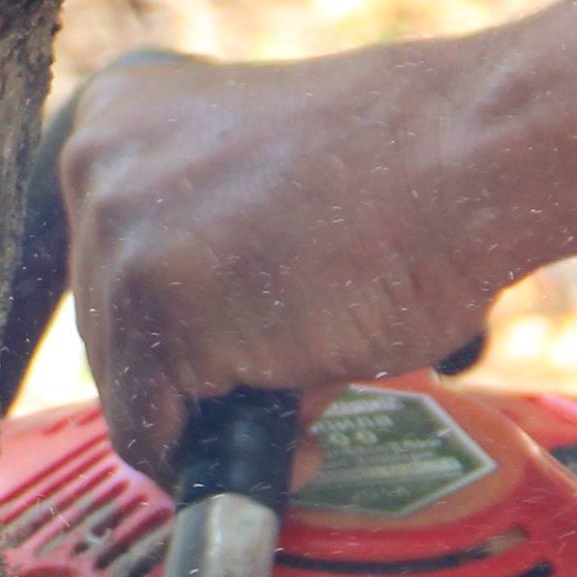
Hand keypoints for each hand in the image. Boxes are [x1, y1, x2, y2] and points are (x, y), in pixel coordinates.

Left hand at [57, 47, 514, 469]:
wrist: (478, 157)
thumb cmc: (410, 175)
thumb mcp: (262, 189)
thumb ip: (201, 254)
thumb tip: (182, 373)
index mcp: (122, 115)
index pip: (107, 269)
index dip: (174, 335)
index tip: (226, 366)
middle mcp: (97, 160)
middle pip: (108, 331)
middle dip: (195, 378)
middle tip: (285, 387)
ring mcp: (114, 229)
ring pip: (127, 388)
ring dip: (216, 416)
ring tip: (307, 401)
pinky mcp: (148, 301)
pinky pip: (150, 434)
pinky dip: (219, 461)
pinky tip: (299, 441)